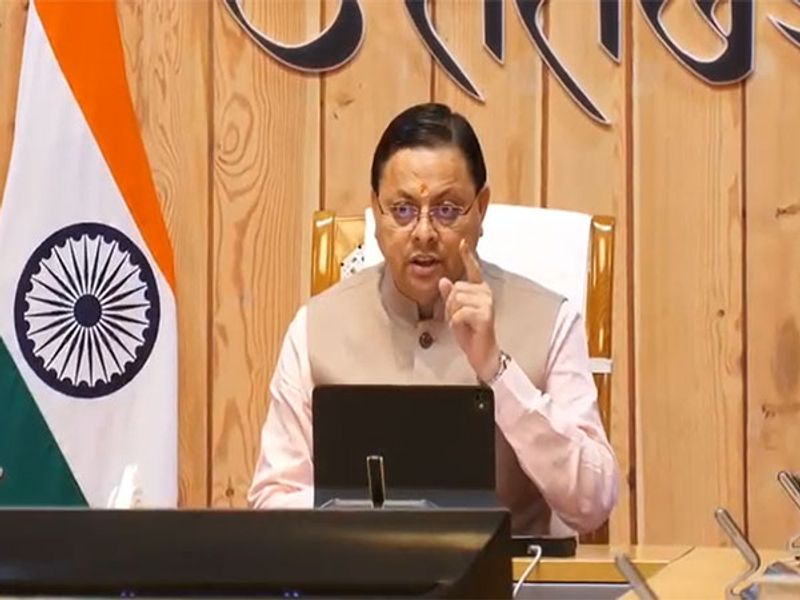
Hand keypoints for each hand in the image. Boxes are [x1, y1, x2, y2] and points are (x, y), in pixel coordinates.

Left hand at [438, 239, 500, 382]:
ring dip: (453, 314)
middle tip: (458, 319)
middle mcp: (485, 293)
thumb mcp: (456, 312)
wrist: (482, 353)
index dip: (467, 256)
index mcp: (479, 290)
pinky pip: (460, 313)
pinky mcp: (485, 314)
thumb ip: (450, 296)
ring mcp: (487, 302)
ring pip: (456, 299)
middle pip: (455, 289)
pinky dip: (456, 322)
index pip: (473, 269)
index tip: (463, 243)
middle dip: (450, 306)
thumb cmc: (470, 333)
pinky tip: (465, 328)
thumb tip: (444, 280)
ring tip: (462, 324)